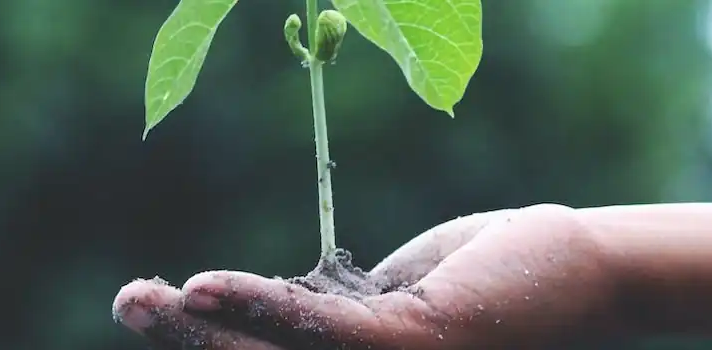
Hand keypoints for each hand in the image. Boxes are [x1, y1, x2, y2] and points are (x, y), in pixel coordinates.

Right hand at [112, 204, 629, 348]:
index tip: (166, 315)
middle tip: (129, 302)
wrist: (582, 273)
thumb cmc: (490, 282)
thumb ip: (331, 319)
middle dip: (187, 346)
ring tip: (143, 298)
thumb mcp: (389, 302)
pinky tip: (204, 288)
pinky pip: (320, 331)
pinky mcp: (414, 348)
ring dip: (202, 331)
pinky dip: (259, 308)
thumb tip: (265, 312)